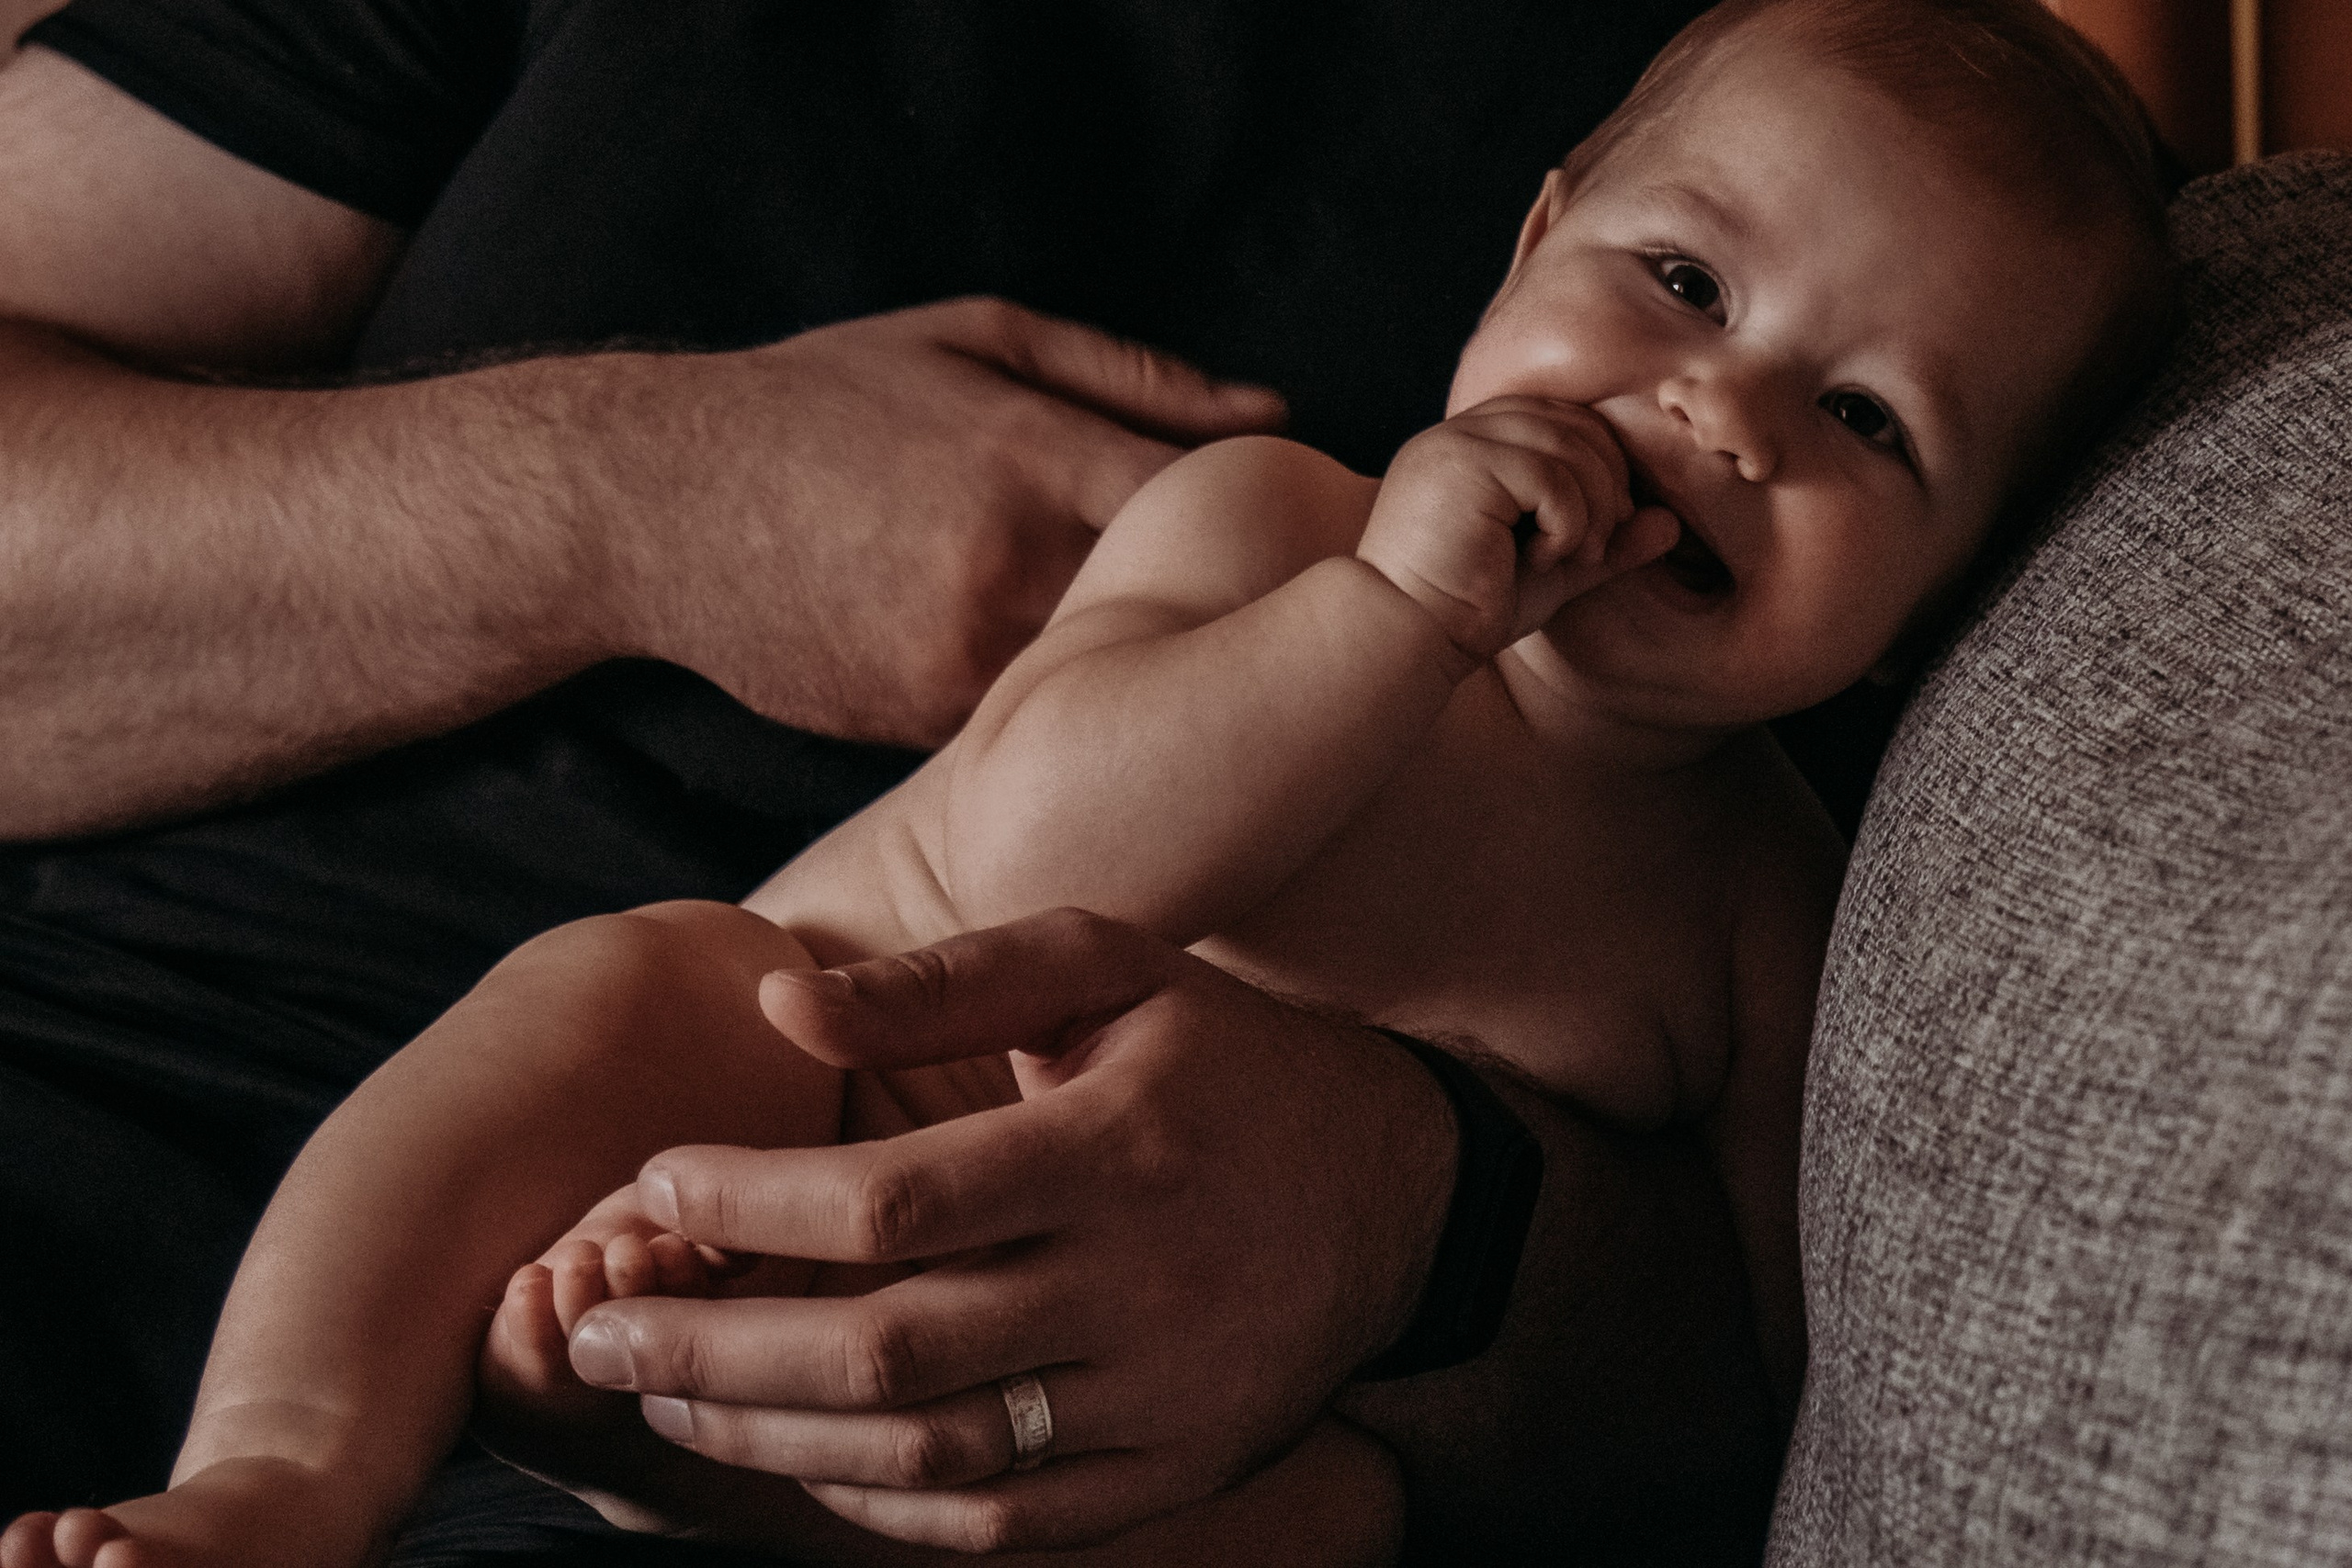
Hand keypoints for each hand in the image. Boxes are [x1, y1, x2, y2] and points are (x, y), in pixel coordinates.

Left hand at [564, 909, 1456, 1553]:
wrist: (1400, 1191)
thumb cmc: (1223, 1059)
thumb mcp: (1109, 970)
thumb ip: (945, 979)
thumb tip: (776, 1007)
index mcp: (1121, 1145)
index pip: (897, 1198)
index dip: (751, 1201)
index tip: (652, 1183)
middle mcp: (1143, 1282)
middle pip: (892, 1346)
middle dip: (717, 1349)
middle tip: (600, 1333)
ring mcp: (1160, 1395)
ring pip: (931, 1448)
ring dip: (773, 1436)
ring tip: (665, 1399)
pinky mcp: (1170, 1469)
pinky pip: (1001, 1517)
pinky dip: (881, 1501)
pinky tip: (798, 1459)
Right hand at [611, 297, 1285, 747]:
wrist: (654, 506)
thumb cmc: (821, 402)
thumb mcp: (972, 338)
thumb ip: (1129, 376)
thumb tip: (1271, 413)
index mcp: (1029, 452)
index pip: (1203, 502)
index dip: (1275, 523)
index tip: (1316, 539)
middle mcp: (1005, 565)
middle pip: (1174, 608)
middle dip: (1221, 608)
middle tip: (1276, 613)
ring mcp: (961, 658)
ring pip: (1104, 681)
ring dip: (1142, 670)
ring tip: (1178, 659)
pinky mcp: (921, 724)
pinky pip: (1028, 723)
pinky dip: (1057, 707)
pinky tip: (1073, 690)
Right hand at [1355, 396, 1674, 661]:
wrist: (1401, 637)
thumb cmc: (1464, 611)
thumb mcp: (1551, 571)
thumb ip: (1605, 542)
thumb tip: (1672, 523)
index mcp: (1474, 444)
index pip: (1563, 419)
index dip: (1602, 464)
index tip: (1601, 528)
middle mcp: (1461, 431)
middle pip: (1574, 422)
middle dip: (1606, 484)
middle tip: (1593, 547)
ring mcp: (1458, 442)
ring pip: (1569, 445)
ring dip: (1590, 508)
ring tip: (1569, 558)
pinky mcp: (1463, 464)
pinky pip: (1551, 474)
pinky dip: (1566, 522)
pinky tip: (1540, 560)